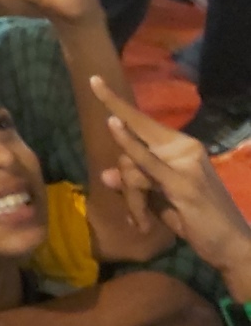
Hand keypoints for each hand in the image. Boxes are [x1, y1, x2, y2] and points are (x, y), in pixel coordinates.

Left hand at [91, 77, 250, 281]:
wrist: (231, 246)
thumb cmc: (196, 222)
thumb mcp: (159, 201)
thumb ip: (134, 185)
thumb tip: (106, 176)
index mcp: (180, 147)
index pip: (142, 121)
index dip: (116, 101)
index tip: (93, 80)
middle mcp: (184, 148)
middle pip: (133, 134)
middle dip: (120, 162)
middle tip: (116, 153)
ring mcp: (184, 163)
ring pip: (133, 164)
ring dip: (132, 201)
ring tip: (143, 223)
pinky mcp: (182, 182)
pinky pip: (146, 162)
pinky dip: (129, 145)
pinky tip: (113, 124)